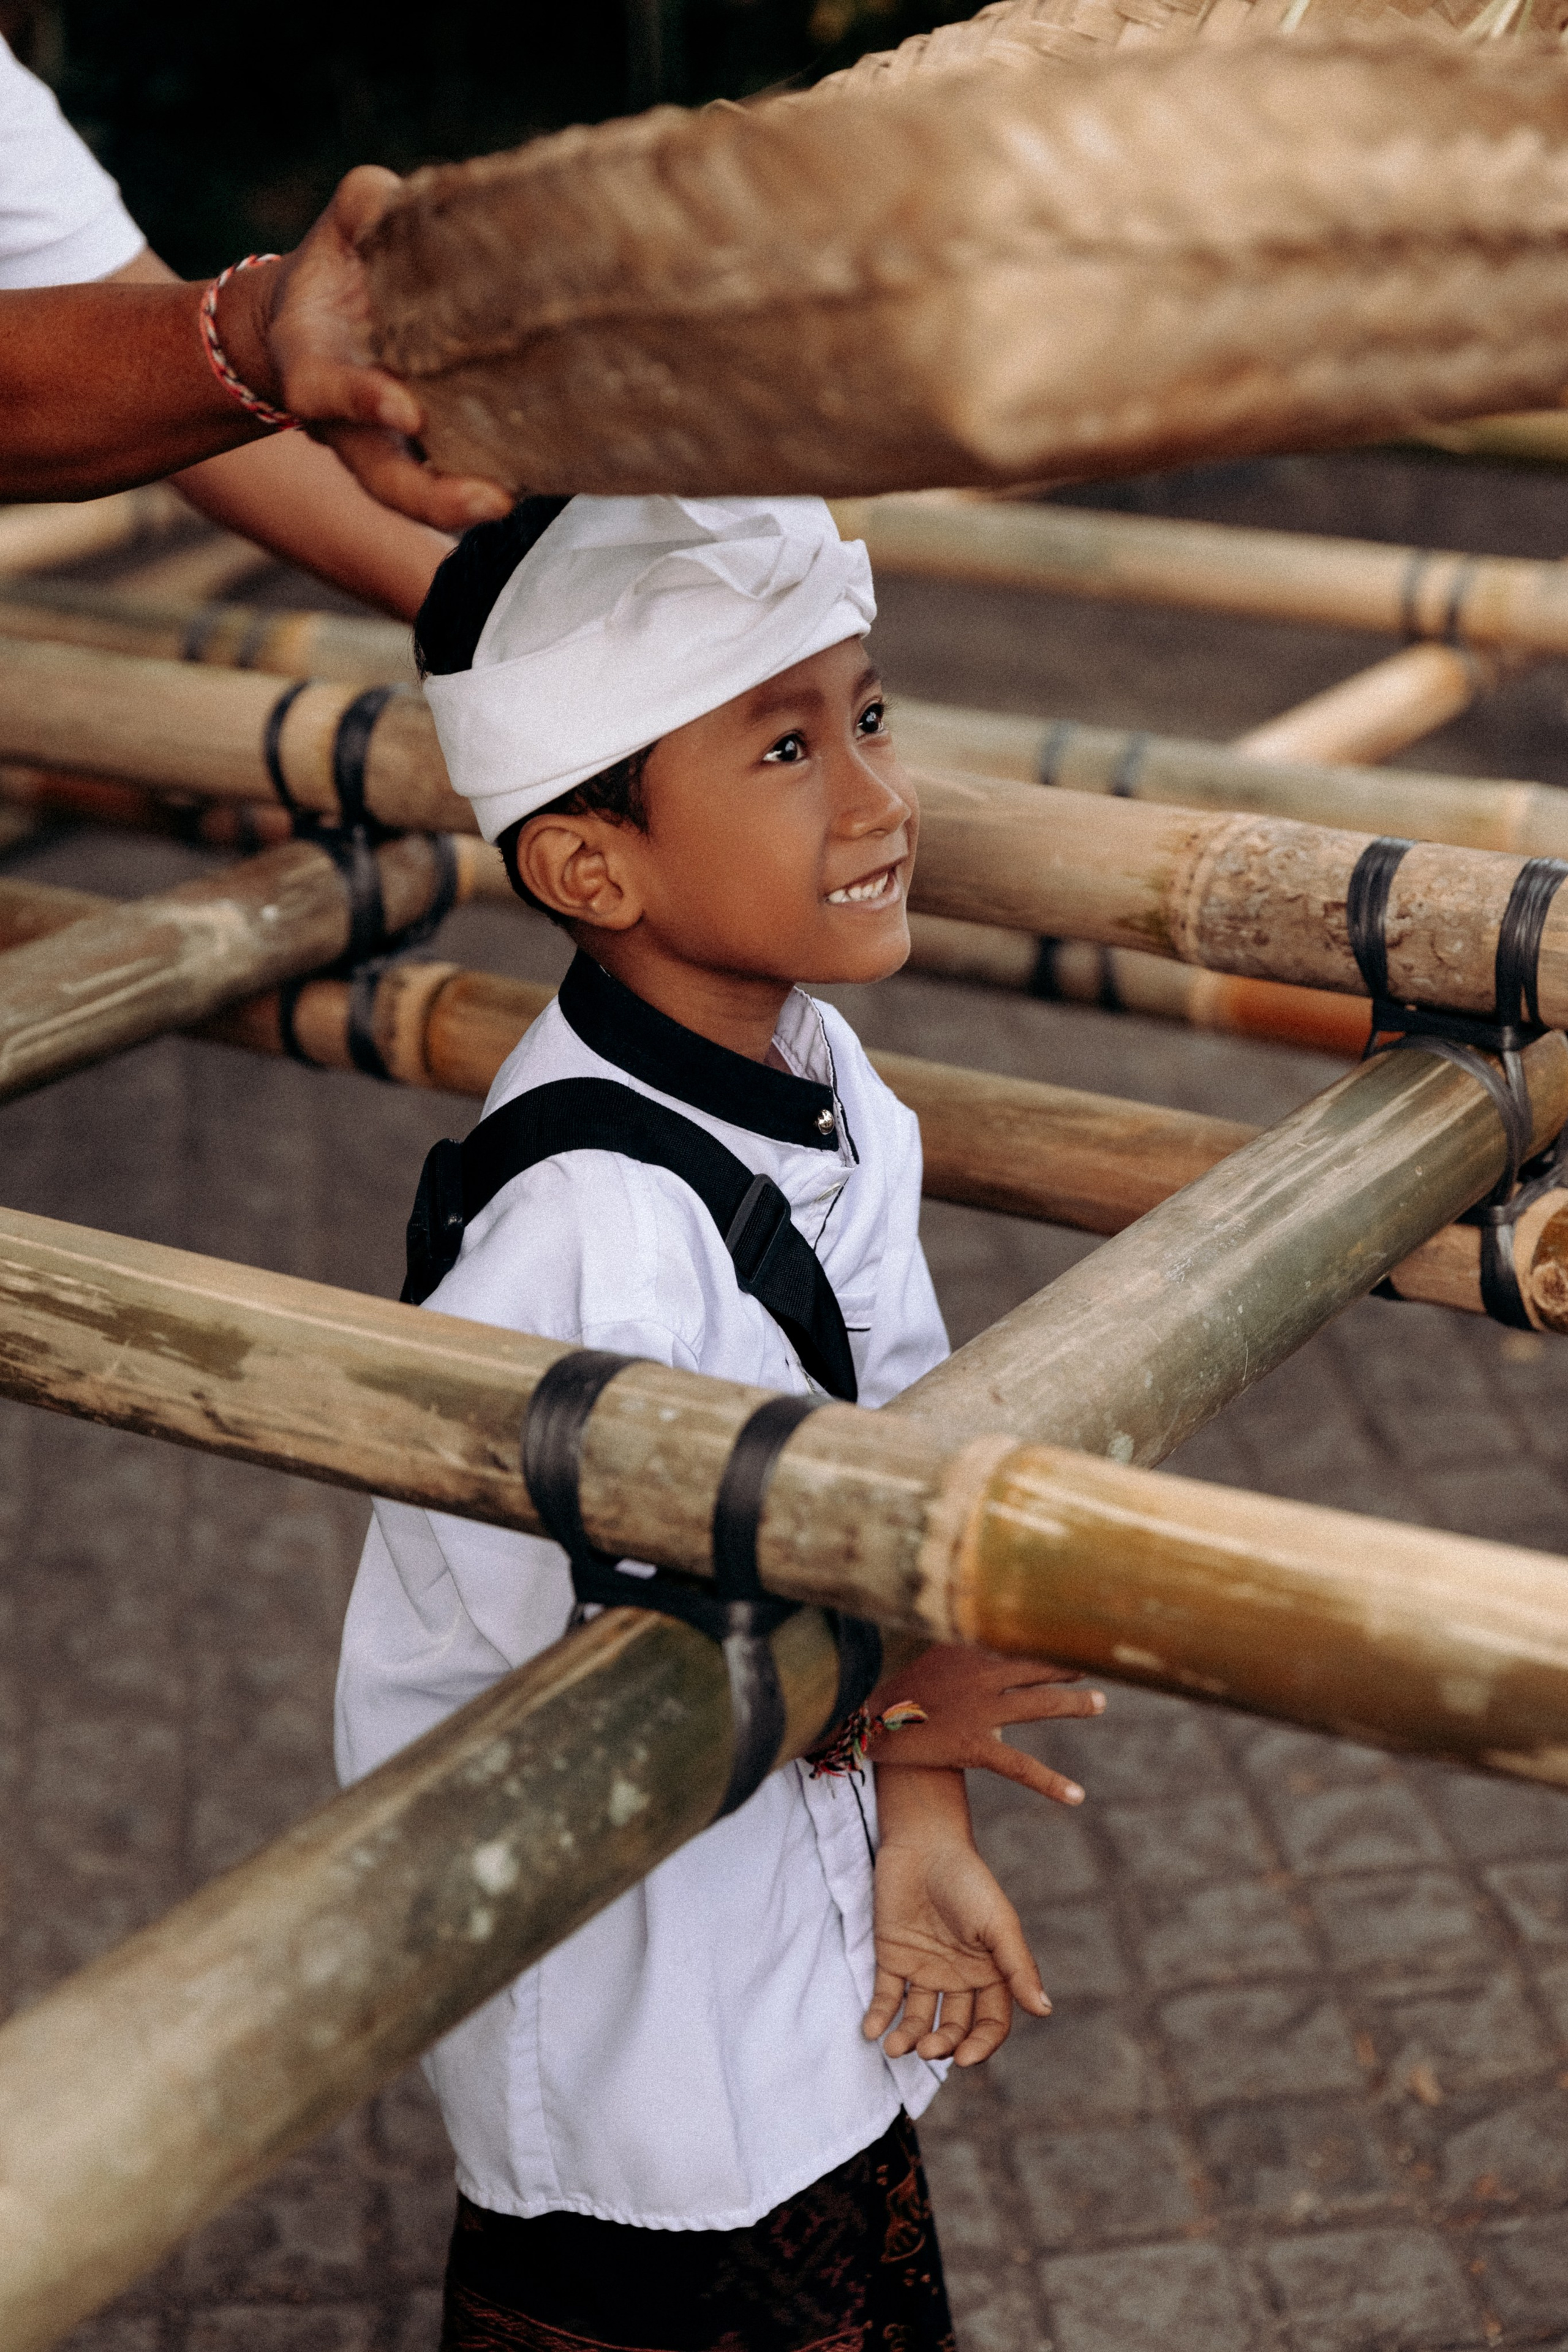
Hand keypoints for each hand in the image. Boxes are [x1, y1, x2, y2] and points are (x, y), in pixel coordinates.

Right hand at [220, 168, 511, 533]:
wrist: (324, 313)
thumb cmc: (339, 261)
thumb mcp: (344, 222)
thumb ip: (366, 209)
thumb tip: (404, 201)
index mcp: (312, 365)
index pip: (323, 390)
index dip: (358, 401)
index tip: (403, 407)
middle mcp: (349, 423)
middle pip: (382, 478)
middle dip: (432, 497)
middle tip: (489, 501)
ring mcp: (390, 447)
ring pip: (419, 495)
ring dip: (464, 507)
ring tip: (515, 501)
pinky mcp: (429, 450)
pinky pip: (456, 477)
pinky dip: (494, 482)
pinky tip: (543, 475)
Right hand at [864, 1642, 1103, 1804]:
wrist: (865, 1718)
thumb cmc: (894, 1689)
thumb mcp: (928, 1654)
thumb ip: (960, 1648)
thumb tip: (982, 1641)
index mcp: (968, 1647)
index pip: (1018, 1634)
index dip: (1047, 1632)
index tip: (1071, 1628)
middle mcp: (980, 1672)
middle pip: (1038, 1664)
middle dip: (1069, 1665)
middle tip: (1094, 1664)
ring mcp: (981, 1708)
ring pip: (1040, 1704)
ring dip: (1074, 1704)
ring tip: (1100, 1703)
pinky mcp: (975, 1744)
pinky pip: (1021, 1765)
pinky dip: (1050, 1781)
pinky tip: (1076, 1796)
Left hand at [865, 1799, 1049, 2066]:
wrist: (923, 1843)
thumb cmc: (968, 1880)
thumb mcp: (998, 1924)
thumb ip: (1018, 1967)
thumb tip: (1044, 2010)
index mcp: (990, 1973)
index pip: (990, 2024)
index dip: (980, 2045)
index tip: (962, 2058)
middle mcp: (958, 1978)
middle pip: (953, 2027)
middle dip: (941, 2044)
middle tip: (927, 2049)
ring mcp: (924, 1969)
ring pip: (918, 2018)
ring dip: (908, 2038)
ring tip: (895, 2047)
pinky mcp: (892, 1958)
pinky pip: (887, 1996)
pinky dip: (879, 2016)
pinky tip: (872, 2031)